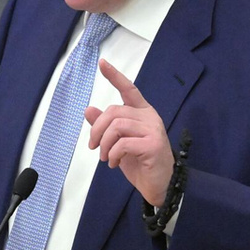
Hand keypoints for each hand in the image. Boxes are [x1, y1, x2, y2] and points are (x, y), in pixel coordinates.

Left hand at [85, 59, 173, 205]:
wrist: (161, 186)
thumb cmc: (141, 164)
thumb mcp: (117, 144)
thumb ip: (106, 127)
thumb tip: (88, 109)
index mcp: (143, 113)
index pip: (129, 89)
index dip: (115, 76)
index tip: (102, 63)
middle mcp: (150, 117)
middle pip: (114, 111)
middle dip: (97, 129)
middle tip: (93, 146)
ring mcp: (153, 130)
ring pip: (117, 126)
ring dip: (104, 144)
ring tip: (105, 157)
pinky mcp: (153, 144)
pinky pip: (122, 143)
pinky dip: (112, 154)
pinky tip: (114, 163)